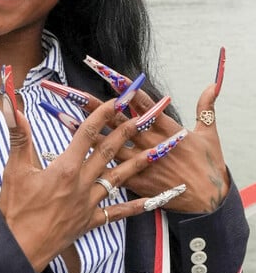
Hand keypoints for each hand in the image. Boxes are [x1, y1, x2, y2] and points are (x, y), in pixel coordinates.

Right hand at [0, 67, 176, 272]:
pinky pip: (118, 212)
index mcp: (64, 168)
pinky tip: (152, 200)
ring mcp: (89, 203)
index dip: (101, 115)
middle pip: (108, 152)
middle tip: (144, 116)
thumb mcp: (13, 169)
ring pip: (119, 178)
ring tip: (158, 150)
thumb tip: (11, 106)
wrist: (20, 247)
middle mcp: (82, 183)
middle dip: (126, 131)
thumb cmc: (15, 209)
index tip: (116, 100)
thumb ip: (18, 136)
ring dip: (139, 162)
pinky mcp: (90, 221)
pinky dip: (136, 206)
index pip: (86, 134)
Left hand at [72, 50, 228, 211]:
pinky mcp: (134, 182)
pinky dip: (91, 163)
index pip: (141, 102)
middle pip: (115, 119)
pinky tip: (72, 156)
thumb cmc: (209, 165)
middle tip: (68, 90)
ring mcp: (139, 163)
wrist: (209, 200)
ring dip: (82, 131)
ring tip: (59, 116)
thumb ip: (206, 108)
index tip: (106, 72)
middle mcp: (149, 143)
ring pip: (105, 145)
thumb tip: (212, 85)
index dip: (124, 87)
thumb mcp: (208, 134)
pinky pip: (107, 171)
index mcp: (166, 128)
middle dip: (91, 104)